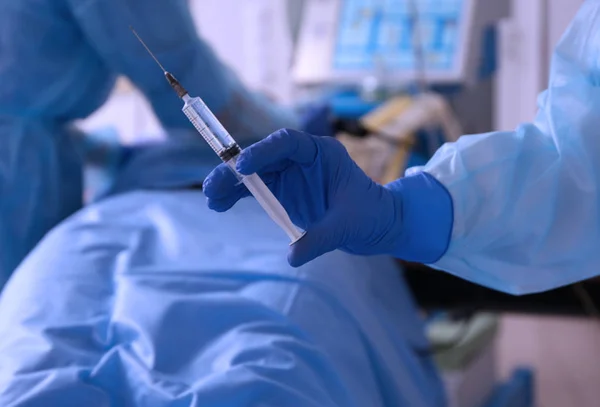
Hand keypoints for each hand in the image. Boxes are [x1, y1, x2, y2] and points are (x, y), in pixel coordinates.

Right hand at [203, 129, 402, 266]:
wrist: (377, 223)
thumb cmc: (369, 214)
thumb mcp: (347, 225)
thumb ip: (320, 238)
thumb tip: (292, 257)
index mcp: (321, 153)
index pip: (288, 142)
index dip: (263, 151)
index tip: (243, 165)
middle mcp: (301, 159)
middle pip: (263, 158)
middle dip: (236, 170)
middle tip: (213, 185)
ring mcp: (291, 174)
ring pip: (254, 174)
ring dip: (231, 184)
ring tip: (212, 198)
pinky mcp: (284, 191)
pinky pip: (256, 190)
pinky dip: (238, 196)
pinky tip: (220, 205)